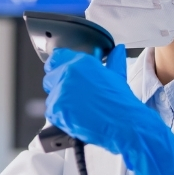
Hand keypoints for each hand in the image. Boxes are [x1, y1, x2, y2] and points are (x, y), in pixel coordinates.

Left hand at [43, 45, 173, 174]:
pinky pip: (52, 113)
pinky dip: (61, 118)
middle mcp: (68, 74)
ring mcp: (60, 92)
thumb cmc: (121, 103)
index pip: (56, 58)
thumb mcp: (117, 76)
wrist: (123, 123)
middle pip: (50, 78)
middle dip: (59, 87)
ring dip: (61, 104)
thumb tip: (118, 51)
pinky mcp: (56, 110)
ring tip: (80, 111)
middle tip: (74, 98)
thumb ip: (113, 61)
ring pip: (51, 97)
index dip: (58, 67)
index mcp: (81, 62)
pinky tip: (77, 119)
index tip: (61, 73)